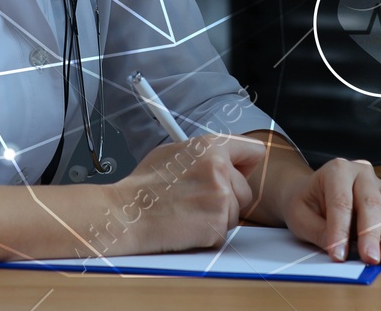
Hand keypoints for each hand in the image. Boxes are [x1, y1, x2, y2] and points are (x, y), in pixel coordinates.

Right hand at [111, 135, 266, 254]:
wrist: (127, 213)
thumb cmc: (144, 186)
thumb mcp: (173, 153)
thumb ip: (204, 154)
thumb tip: (222, 157)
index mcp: (210, 147)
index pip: (253, 151)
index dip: (246, 165)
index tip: (241, 172)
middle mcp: (220, 170)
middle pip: (246, 190)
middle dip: (228, 198)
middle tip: (200, 200)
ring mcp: (220, 198)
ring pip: (235, 214)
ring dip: (217, 217)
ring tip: (188, 212)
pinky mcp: (216, 225)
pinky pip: (223, 233)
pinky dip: (208, 234)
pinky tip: (186, 225)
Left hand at [280, 158, 380, 266]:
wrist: (311, 193)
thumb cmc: (306, 202)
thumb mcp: (299, 216)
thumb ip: (318, 232)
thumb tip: (339, 252)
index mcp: (337, 170)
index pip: (341, 201)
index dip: (340, 230)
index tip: (338, 254)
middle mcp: (362, 173)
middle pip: (371, 203)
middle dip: (371, 234)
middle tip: (369, 259)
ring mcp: (380, 185)